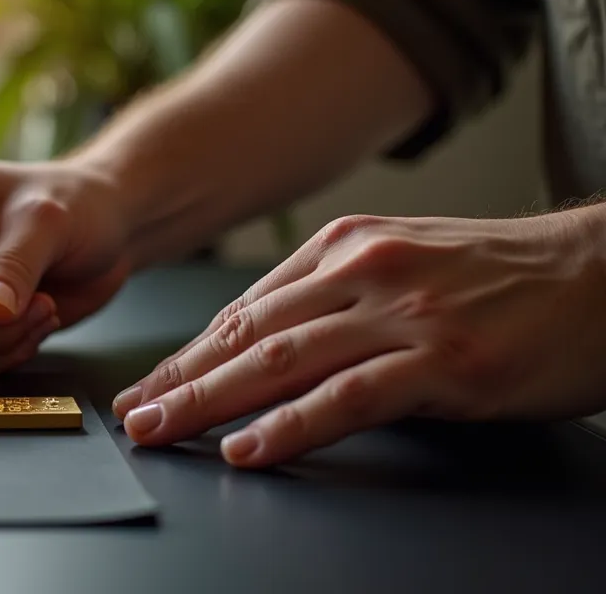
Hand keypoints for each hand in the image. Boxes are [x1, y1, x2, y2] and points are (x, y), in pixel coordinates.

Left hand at [112, 210, 605, 466]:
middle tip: (132, 415)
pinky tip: (248, 447)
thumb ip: (331, 293)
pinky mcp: (442, 360)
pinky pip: (348, 398)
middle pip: (247, 334)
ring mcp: (401, 314)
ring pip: (281, 362)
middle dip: (180, 379)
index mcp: (343, 245)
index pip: (245, 309)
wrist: (601, 274)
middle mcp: (361, 271)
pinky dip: (290, 426)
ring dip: (209, 401)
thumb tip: (259, 337)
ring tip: (161, 431)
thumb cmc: (501, 275)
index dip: (188, 354)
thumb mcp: (403, 261)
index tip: (148, 385)